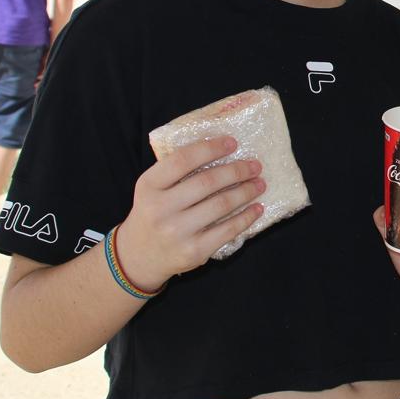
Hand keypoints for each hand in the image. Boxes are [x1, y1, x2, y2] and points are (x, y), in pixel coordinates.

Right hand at [116, 136, 265, 291]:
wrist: (140, 255)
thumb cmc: (154, 212)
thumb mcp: (154, 188)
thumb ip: (177, 170)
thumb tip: (221, 148)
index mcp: (149, 185)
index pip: (183, 160)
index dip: (211, 148)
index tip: (233, 143)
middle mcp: (160, 208)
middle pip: (207, 182)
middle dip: (237, 171)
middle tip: (255, 166)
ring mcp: (177, 232)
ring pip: (221, 205)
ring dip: (246, 192)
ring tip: (260, 184)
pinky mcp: (194, 251)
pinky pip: (228, 230)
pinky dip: (246, 217)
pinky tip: (257, 208)